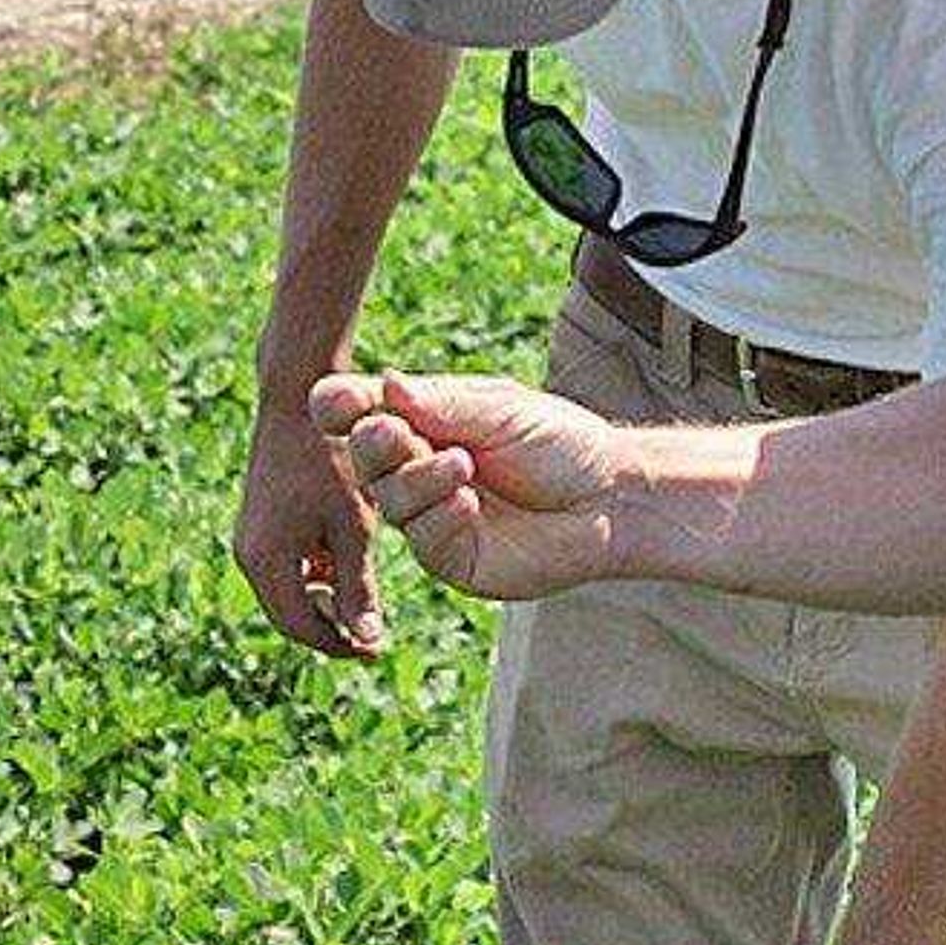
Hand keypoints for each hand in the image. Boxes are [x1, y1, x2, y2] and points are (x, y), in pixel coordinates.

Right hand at [233, 394, 384, 657]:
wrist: (301, 399)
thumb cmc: (332, 458)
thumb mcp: (353, 525)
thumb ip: (359, 586)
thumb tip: (367, 640)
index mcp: (266, 559)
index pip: (300, 627)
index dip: (339, 645)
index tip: (375, 650)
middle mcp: (249, 554)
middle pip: (290, 616)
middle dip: (331, 628)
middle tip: (373, 634)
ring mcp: (252, 538)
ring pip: (290, 592)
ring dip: (325, 601)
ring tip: (366, 598)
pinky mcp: (261, 523)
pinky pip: (288, 567)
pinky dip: (317, 574)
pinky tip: (349, 560)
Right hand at [307, 369, 626, 599]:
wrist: (611, 496)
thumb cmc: (560, 444)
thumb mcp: (500, 410)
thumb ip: (442, 404)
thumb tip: (385, 386)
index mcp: (424, 423)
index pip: (365, 413)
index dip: (342, 407)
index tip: (334, 402)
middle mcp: (418, 469)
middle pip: (364, 457)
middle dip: (374, 444)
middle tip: (396, 432)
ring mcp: (432, 516)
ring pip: (390, 499)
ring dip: (418, 478)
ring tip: (462, 464)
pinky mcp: (453, 558)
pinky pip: (424, 539)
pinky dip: (440, 516)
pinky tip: (469, 502)